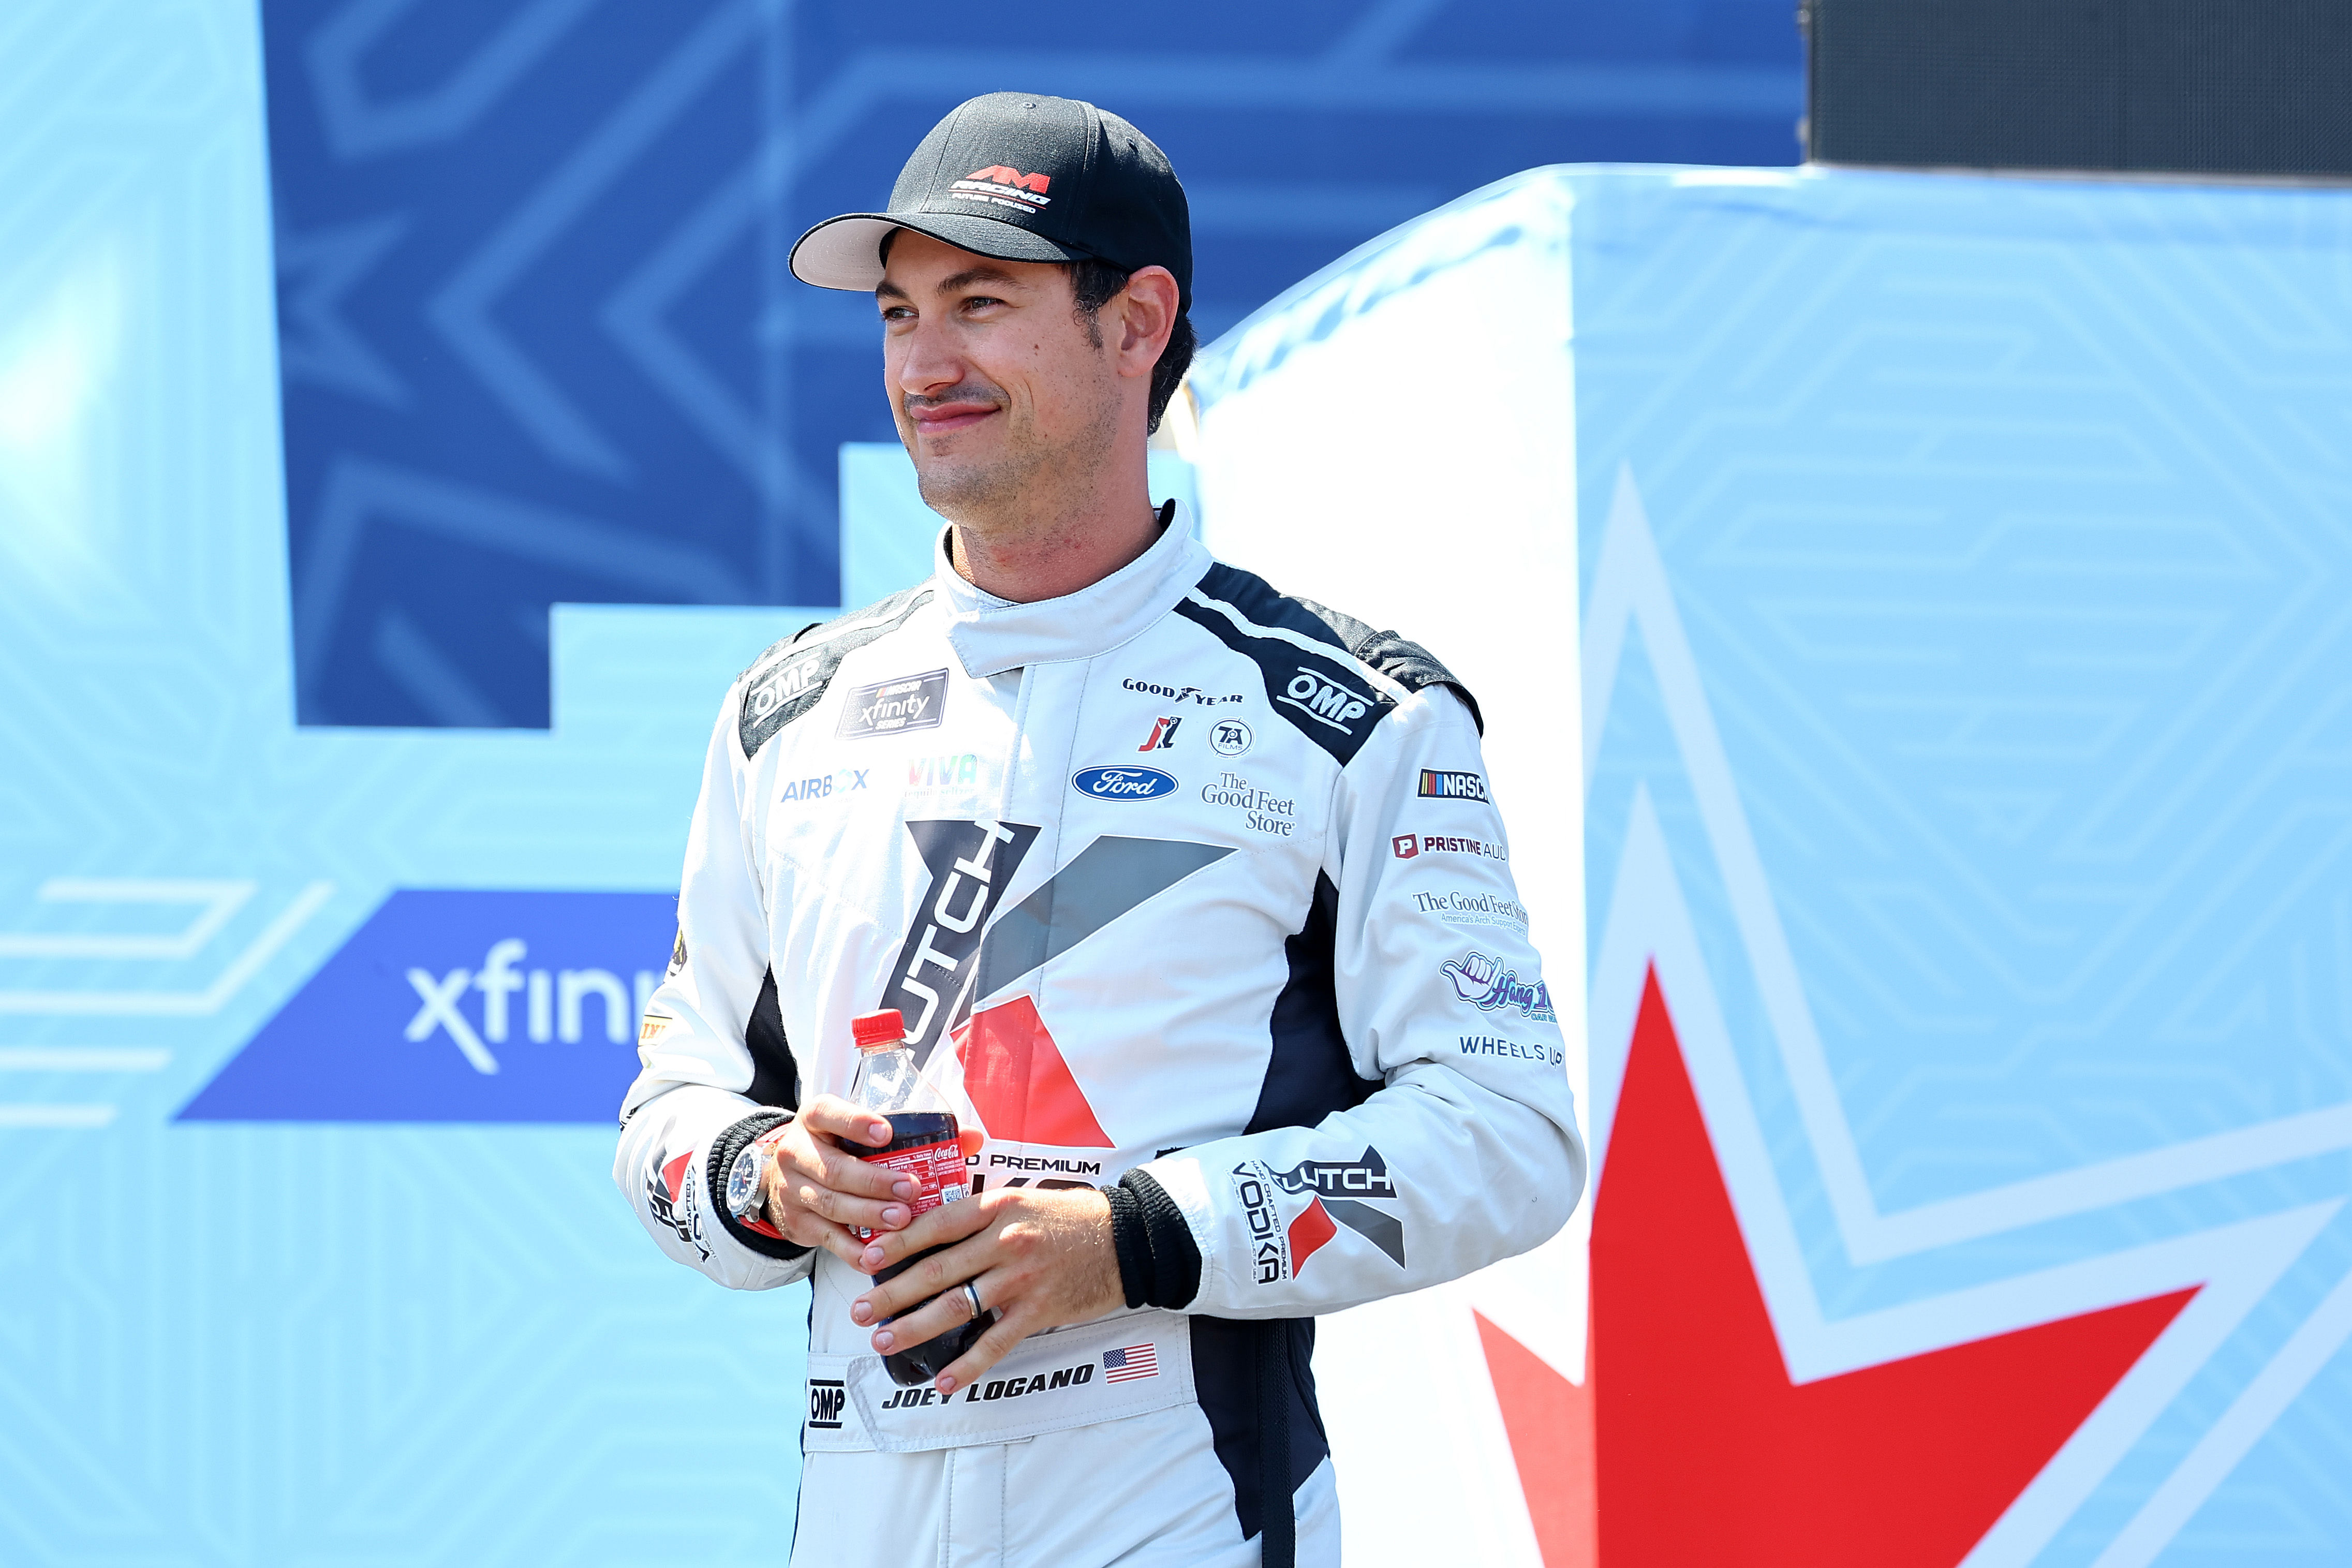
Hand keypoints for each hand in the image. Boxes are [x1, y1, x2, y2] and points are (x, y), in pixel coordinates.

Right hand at [753, 1094, 920, 1267]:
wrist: (782, 1178)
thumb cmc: (832, 1148)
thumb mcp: (848, 1128)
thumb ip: (899, 1130)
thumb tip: (963, 1137)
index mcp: (813, 1119)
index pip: (828, 1114)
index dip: (856, 1123)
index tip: (886, 1132)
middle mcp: (797, 1152)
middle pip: (835, 1169)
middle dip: (875, 1182)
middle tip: (910, 1189)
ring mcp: (792, 1190)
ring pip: (832, 1204)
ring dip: (869, 1214)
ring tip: (901, 1219)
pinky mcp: (797, 1222)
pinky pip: (827, 1238)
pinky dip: (853, 1250)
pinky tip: (877, 1255)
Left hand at [849, 1185, 1122, 1393]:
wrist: (1125, 1239)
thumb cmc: (1069, 1217)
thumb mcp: (1023, 1199)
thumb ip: (982, 1215)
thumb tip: (933, 1230)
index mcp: (997, 1208)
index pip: (936, 1224)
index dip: (898, 1242)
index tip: (866, 1257)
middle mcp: (1005, 1242)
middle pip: (936, 1270)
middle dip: (891, 1293)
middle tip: (858, 1310)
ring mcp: (1022, 1279)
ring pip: (957, 1306)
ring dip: (915, 1327)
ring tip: (884, 1339)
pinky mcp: (1039, 1310)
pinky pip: (996, 1343)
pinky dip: (969, 1365)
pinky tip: (945, 1381)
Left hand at [1441, 951, 1499, 1002]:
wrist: (1473, 996)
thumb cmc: (1465, 987)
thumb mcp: (1459, 978)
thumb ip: (1453, 971)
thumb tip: (1444, 967)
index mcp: (1471, 965)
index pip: (1476, 959)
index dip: (1474, 967)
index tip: (1470, 974)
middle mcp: (1478, 967)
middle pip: (1483, 962)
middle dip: (1479, 972)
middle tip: (1475, 979)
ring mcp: (1485, 972)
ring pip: (1488, 967)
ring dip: (1484, 976)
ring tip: (1480, 982)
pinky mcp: (1491, 977)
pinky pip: (1496, 970)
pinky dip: (1498, 965)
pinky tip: (1498, 961)